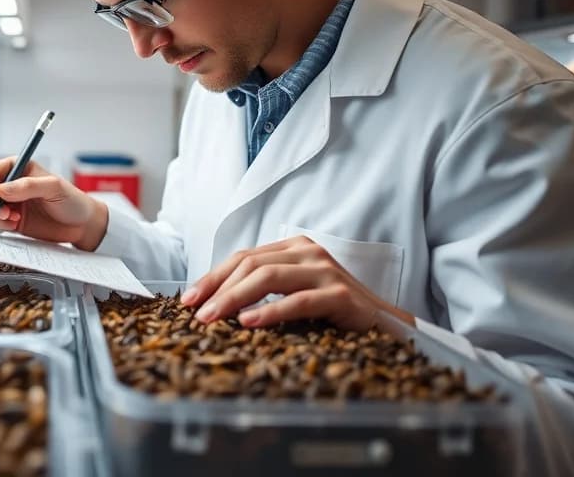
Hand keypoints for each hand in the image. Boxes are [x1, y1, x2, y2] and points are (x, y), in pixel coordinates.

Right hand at [0, 157, 108, 250]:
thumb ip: (28, 186)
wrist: (81, 225)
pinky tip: (15, 226)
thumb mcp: (54, 188)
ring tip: (14, 221)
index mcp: (18, 168)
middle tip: (7, 214)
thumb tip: (1, 190)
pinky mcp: (10, 219)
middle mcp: (9, 184)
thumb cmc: (72, 201)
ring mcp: (8, 203)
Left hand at [179, 235, 414, 330]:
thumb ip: (263, 289)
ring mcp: (325, 271)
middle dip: (217, 288)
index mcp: (293, 247)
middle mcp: (307, 252)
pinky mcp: (339, 295)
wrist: (386, 326)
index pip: (243, 257)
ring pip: (268, 278)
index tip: (187, 299)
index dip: (212, 277)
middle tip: (195, 313)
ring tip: (212, 318)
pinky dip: (270, 312)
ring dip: (234, 299)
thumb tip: (213, 303)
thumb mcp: (293, 293)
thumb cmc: (332, 312)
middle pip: (250, 264)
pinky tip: (248, 323)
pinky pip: (298, 300)